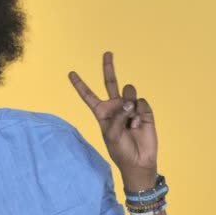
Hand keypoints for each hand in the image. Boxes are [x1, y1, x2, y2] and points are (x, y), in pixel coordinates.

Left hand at [68, 52, 157, 190]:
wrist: (139, 161)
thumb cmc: (120, 149)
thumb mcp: (110, 134)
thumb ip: (116, 115)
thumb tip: (129, 102)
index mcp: (102, 112)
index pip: (88, 95)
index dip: (80, 84)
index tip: (70, 73)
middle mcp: (115, 106)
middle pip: (110, 82)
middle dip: (108, 67)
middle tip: (107, 53)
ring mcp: (130, 107)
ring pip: (128, 91)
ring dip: (128, 103)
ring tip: (130, 119)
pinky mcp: (144, 111)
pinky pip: (140, 102)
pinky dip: (138, 113)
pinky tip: (138, 124)